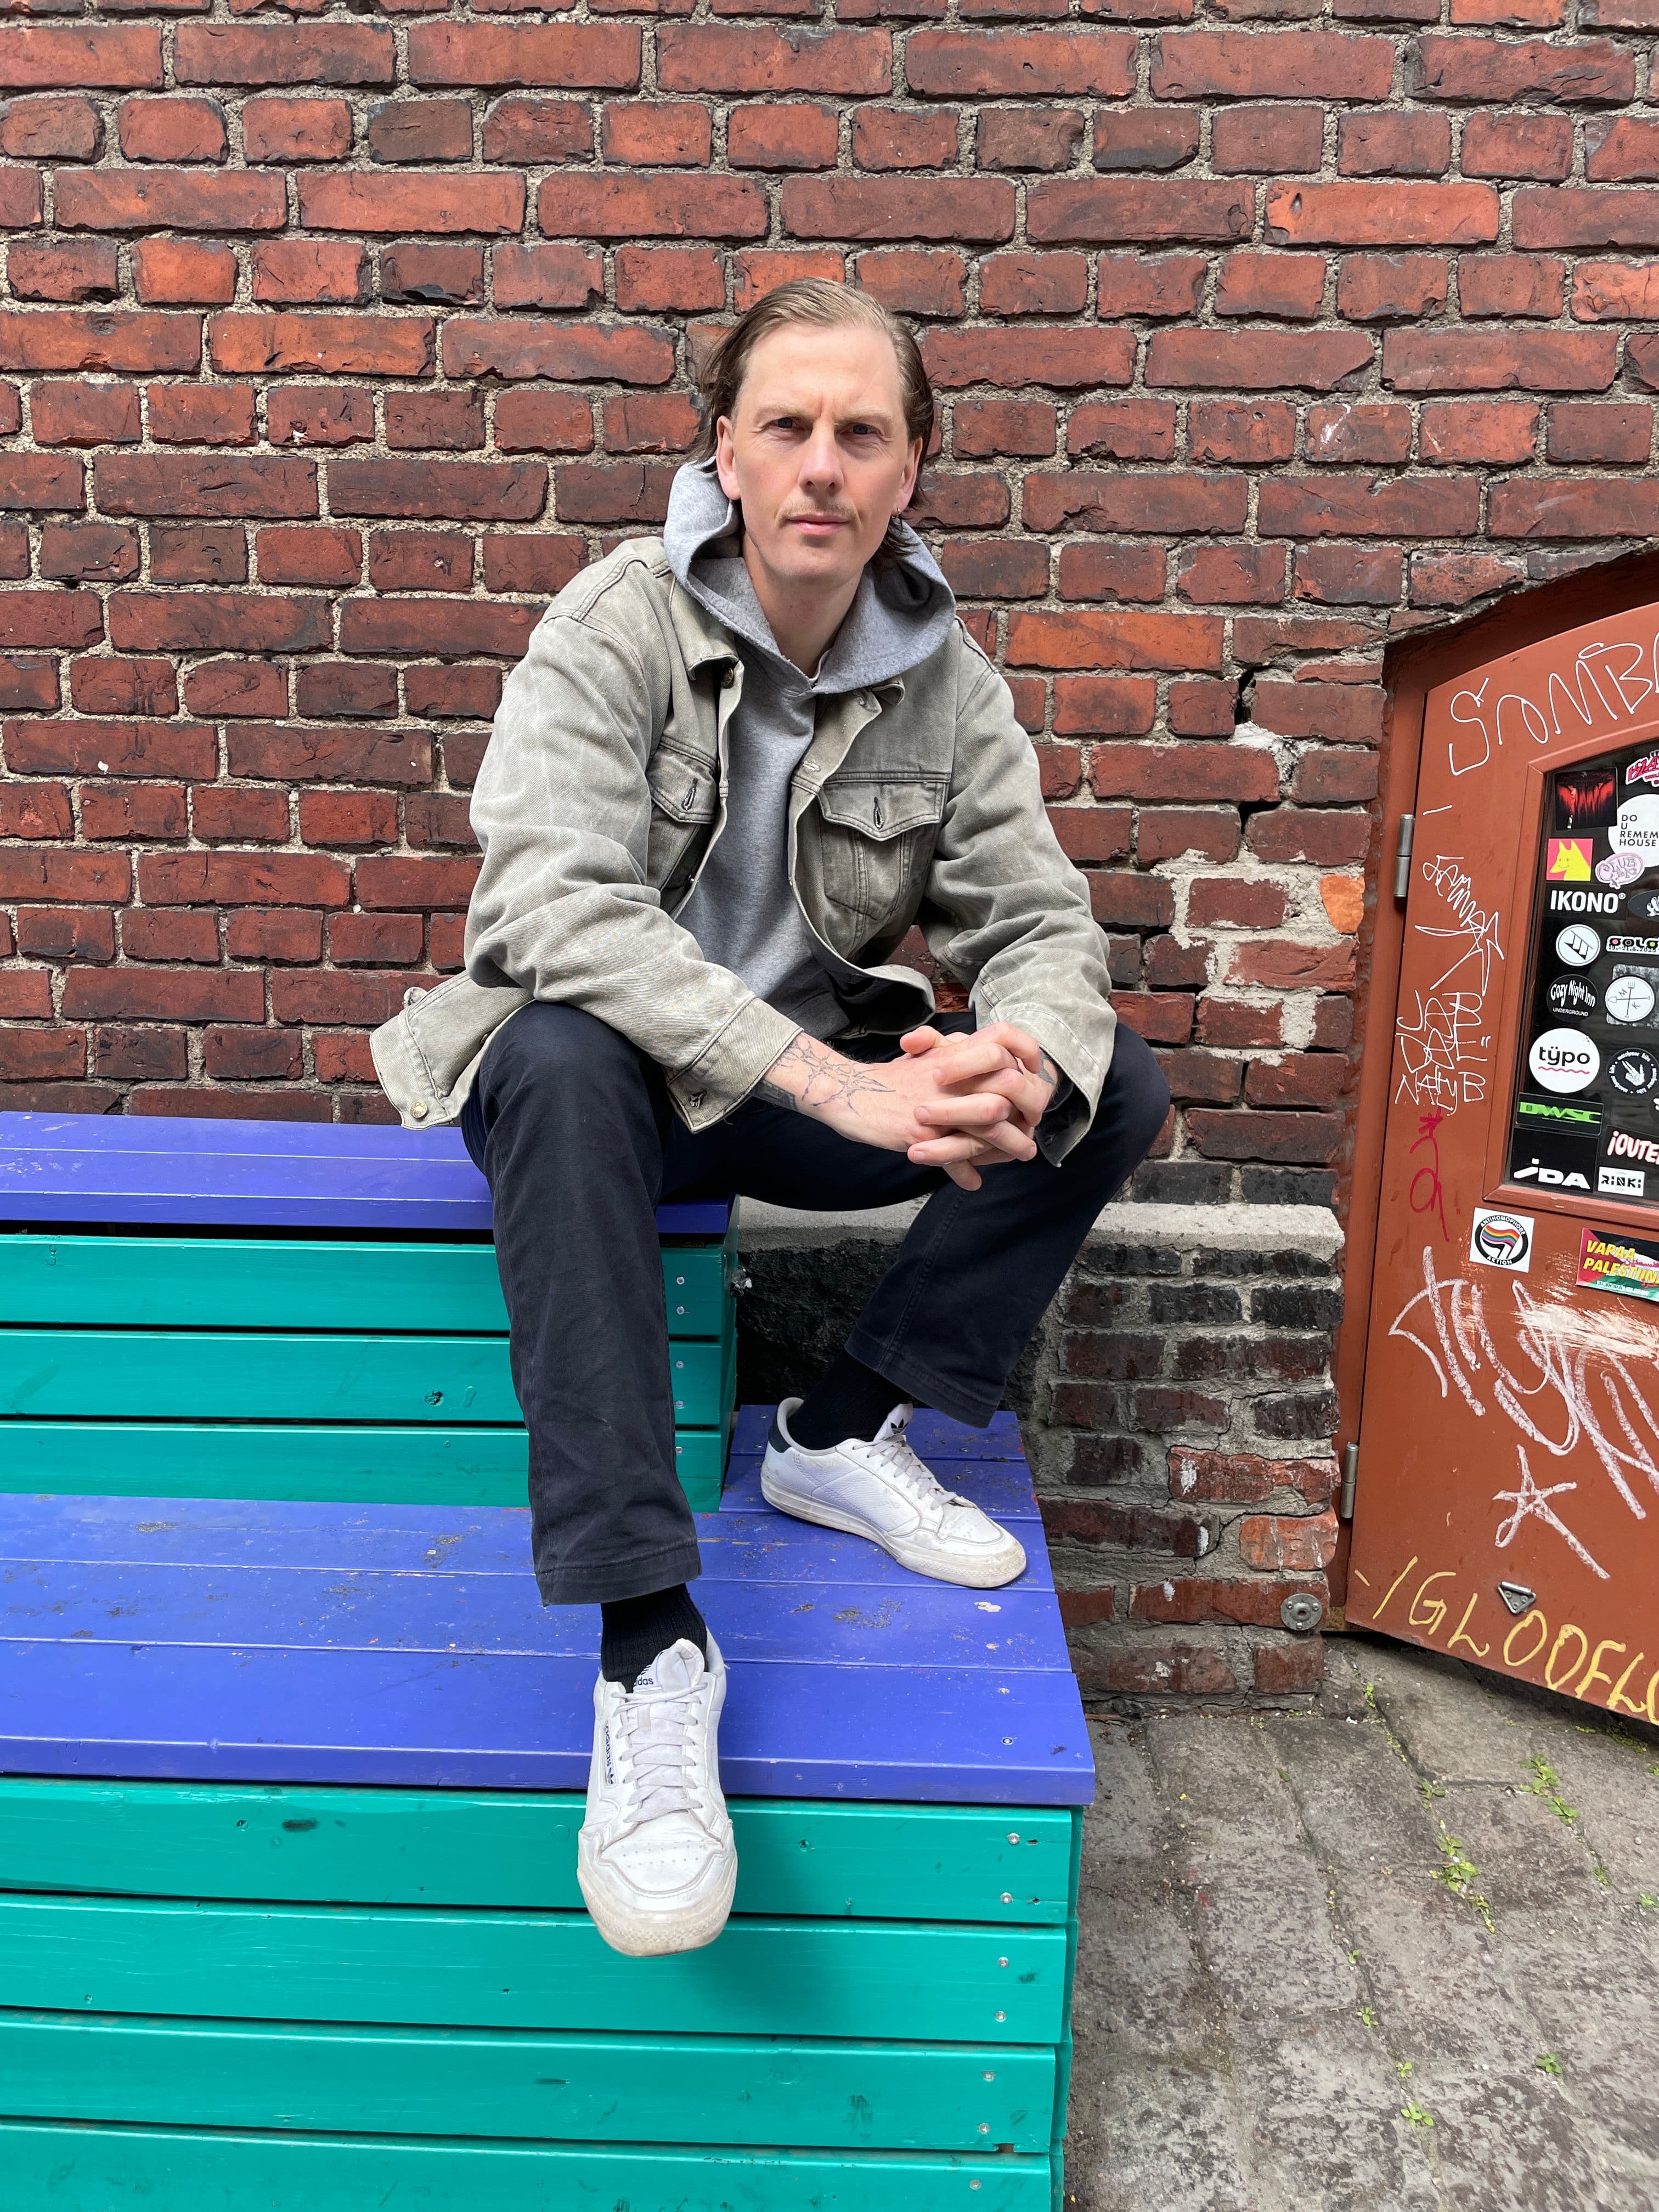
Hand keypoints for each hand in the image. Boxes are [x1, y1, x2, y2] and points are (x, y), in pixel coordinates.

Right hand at [756, 1030, 1038, 1190]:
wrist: (850, 1092)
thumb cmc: (889, 1079)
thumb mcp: (925, 1059)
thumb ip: (955, 1056)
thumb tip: (980, 1053)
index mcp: (954, 1052)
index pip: (1004, 1041)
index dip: (1027, 1055)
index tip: (1034, 1074)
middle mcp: (951, 1073)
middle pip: (1007, 1083)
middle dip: (1027, 1107)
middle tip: (1034, 1124)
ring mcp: (938, 1101)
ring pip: (991, 1118)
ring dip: (1010, 1140)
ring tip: (1022, 1153)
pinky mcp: (923, 1129)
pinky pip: (956, 1151)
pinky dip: (967, 1169)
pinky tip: (973, 1182)